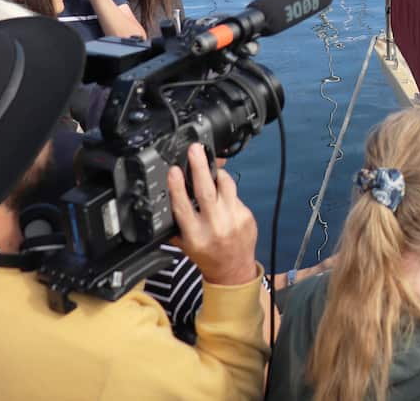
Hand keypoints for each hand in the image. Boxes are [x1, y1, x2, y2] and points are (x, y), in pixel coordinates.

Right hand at [169, 144, 258, 285]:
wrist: (233, 270)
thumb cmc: (207, 255)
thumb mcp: (184, 244)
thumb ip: (178, 223)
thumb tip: (172, 196)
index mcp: (195, 235)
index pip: (183, 206)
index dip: (178, 187)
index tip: (174, 171)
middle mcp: (214, 226)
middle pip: (206, 190)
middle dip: (200, 167)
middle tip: (195, 150)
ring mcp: (233, 219)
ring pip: (225, 186)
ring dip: (217, 173)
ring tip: (210, 165)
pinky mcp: (246, 215)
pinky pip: (234, 194)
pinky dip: (227, 189)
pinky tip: (221, 191)